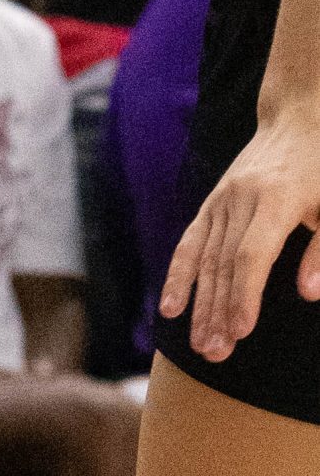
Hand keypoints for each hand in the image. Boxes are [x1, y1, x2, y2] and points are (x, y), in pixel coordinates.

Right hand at [160, 100, 319, 358]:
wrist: (297, 120)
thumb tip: (308, 294)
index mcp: (277, 199)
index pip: (252, 254)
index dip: (245, 294)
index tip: (240, 331)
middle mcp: (242, 198)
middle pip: (223, 262)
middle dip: (218, 311)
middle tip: (215, 355)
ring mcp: (222, 199)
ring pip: (206, 257)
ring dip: (201, 304)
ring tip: (200, 346)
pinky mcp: (213, 203)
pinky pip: (191, 241)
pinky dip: (179, 274)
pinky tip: (169, 306)